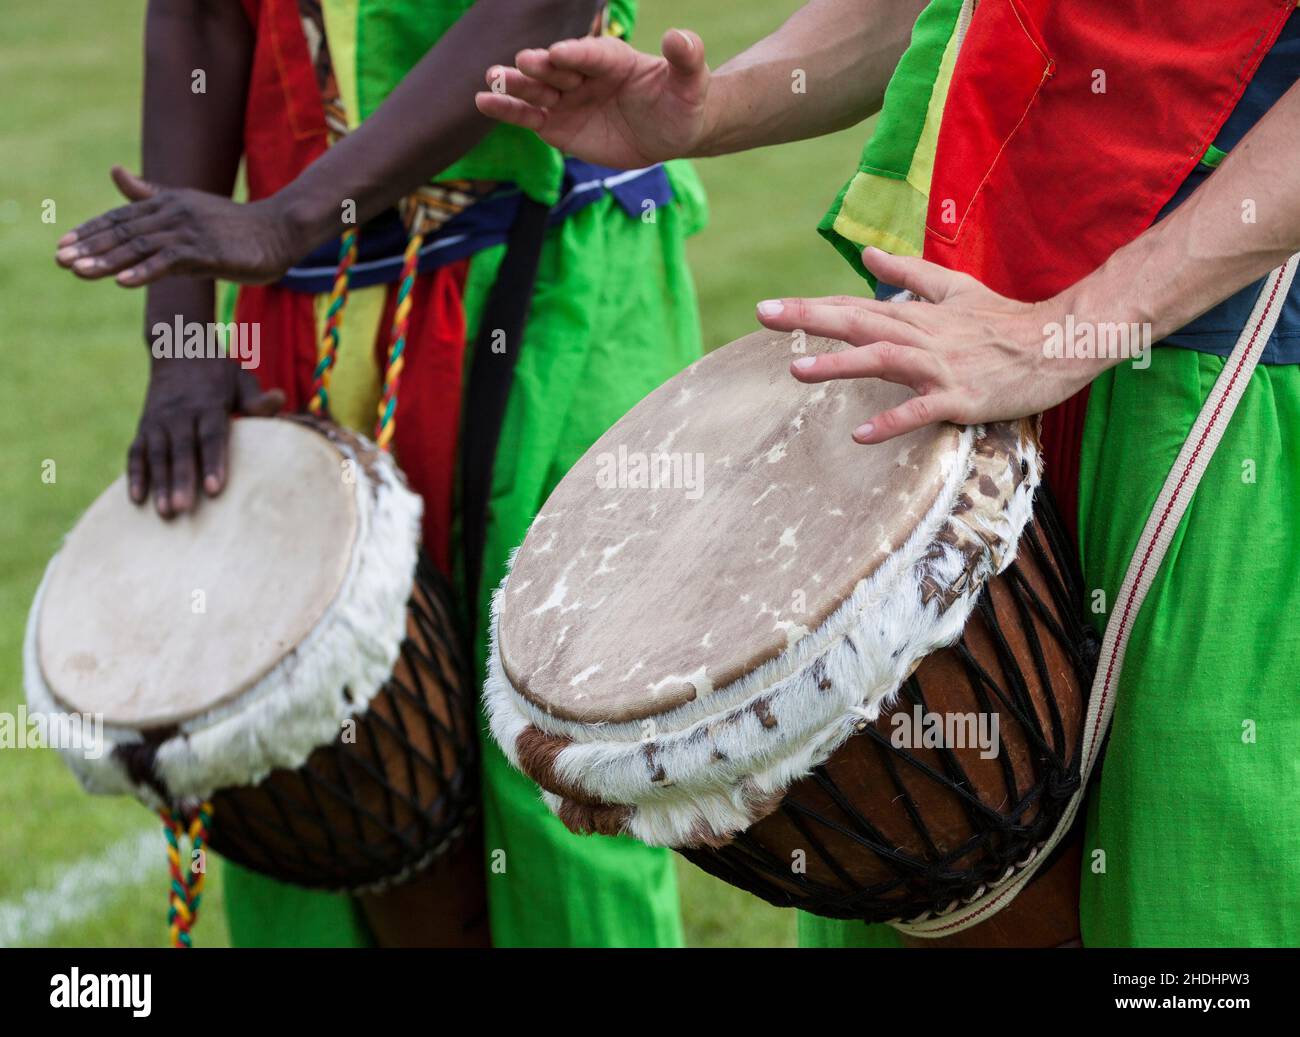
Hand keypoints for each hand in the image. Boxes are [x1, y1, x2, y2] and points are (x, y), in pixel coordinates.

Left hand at [55, 167, 296, 286]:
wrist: (279, 230)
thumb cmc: (235, 225)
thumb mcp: (189, 206)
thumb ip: (151, 194)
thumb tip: (115, 171)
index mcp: (167, 202)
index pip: (121, 217)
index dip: (91, 231)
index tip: (64, 245)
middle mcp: (174, 212)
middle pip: (123, 231)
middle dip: (89, 247)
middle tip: (60, 261)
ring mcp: (190, 231)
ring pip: (139, 247)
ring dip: (107, 261)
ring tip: (79, 272)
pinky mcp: (206, 251)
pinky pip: (168, 262)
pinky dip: (144, 272)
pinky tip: (123, 282)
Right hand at [131, 357, 283, 516]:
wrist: (177, 347)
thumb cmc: (218, 371)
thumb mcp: (240, 378)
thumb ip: (255, 398)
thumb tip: (279, 399)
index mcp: (208, 404)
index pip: (212, 436)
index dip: (213, 462)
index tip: (215, 489)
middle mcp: (180, 414)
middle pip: (182, 450)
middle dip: (182, 480)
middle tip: (183, 509)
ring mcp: (159, 421)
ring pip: (157, 454)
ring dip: (159, 484)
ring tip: (164, 512)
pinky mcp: (144, 426)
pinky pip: (136, 452)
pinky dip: (134, 474)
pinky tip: (136, 500)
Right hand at [474, 29, 711, 167]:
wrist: (669, 132)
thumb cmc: (681, 102)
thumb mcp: (692, 83)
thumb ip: (686, 58)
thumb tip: (680, 37)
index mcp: (613, 58)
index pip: (592, 54)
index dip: (577, 54)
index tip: (559, 53)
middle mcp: (584, 74)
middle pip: (558, 68)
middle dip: (541, 66)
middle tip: (525, 63)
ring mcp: (567, 99)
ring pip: (537, 90)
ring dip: (514, 85)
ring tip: (492, 79)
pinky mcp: (557, 125)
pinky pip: (529, 116)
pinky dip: (507, 110)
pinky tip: (483, 101)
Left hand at [757, 249, 1099, 443]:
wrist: (1056, 344)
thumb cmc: (1004, 320)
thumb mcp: (954, 288)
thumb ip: (907, 274)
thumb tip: (865, 253)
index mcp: (916, 315)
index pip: (853, 307)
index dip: (810, 307)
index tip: (768, 308)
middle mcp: (922, 336)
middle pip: (857, 323)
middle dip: (810, 319)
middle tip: (765, 316)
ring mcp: (940, 367)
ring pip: (883, 360)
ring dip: (840, 364)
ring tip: (797, 370)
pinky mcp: (960, 396)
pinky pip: (921, 410)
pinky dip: (891, 421)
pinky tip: (860, 435)